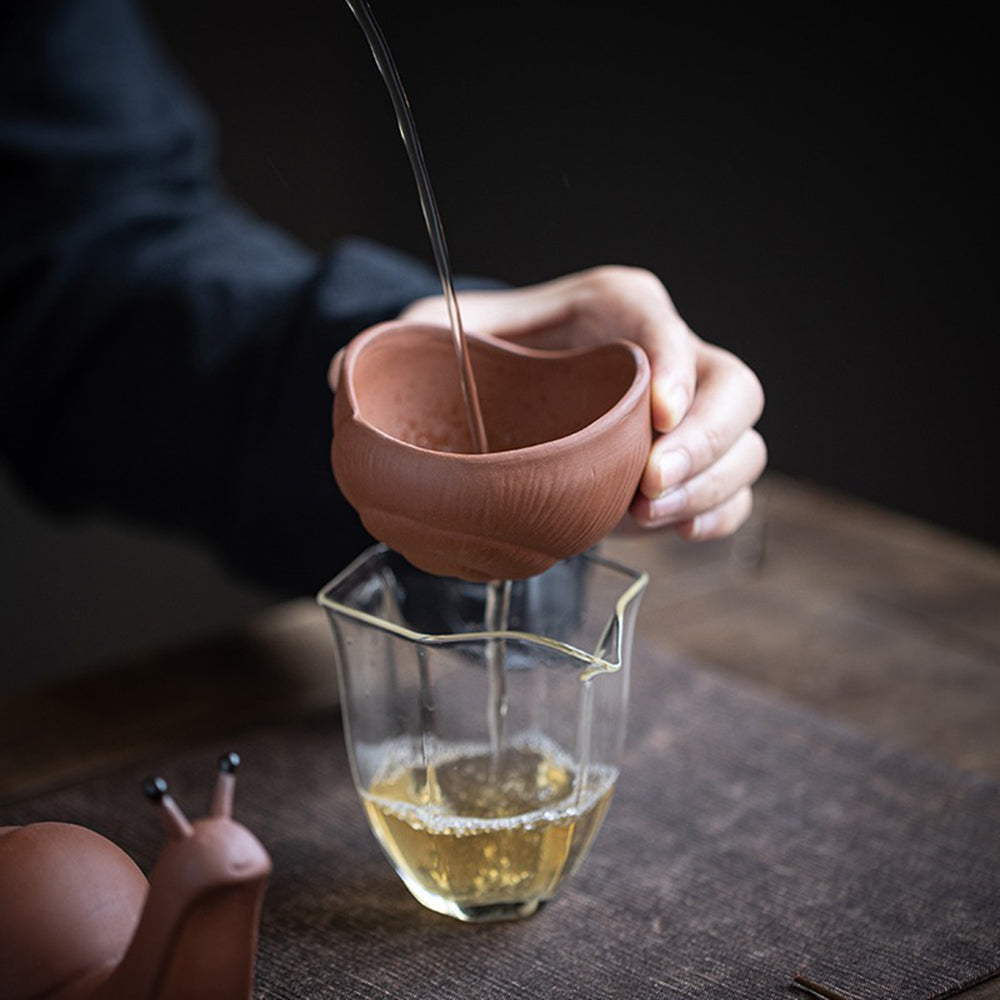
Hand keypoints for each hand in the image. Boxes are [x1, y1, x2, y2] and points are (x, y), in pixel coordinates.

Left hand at [399, 265, 765, 540]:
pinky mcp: (690, 465)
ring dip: (711, 487)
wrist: (523, 391)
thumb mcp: (456, 337)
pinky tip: (680, 534)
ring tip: (647, 518)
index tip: (657, 414)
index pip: (670, 330)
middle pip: (735, 390)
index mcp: (620, 310)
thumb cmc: (499, 357)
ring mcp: (689, 416)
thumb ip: (410, 345)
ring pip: (745, 445)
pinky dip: (718, 515)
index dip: (679, 368)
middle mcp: (671, 357)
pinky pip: (734, 492)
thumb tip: (340, 377)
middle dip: (706, 442)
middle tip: (648, 487)